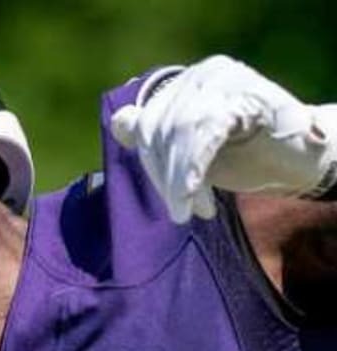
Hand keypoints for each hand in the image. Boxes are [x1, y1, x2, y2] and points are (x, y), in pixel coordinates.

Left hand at [111, 57, 336, 222]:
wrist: (298, 159)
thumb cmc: (243, 155)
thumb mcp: (190, 149)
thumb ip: (158, 136)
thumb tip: (119, 122)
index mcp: (187, 83)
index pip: (149, 124)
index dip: (151, 165)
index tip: (169, 198)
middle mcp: (205, 73)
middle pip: (162, 129)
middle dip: (165, 177)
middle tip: (180, 211)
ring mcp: (228, 80)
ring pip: (181, 132)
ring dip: (179, 180)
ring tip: (189, 211)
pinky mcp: (249, 96)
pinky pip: (207, 132)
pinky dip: (195, 169)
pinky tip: (192, 197)